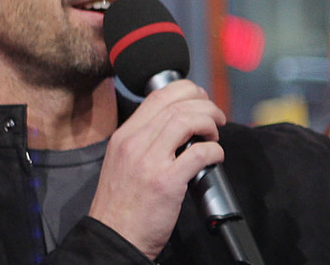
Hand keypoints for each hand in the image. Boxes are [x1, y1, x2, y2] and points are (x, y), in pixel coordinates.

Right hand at [89, 80, 225, 259]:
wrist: (114, 238)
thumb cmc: (121, 206)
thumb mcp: (122, 162)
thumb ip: (143, 141)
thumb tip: (177, 127)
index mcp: (124, 136)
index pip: (157, 96)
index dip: (185, 91)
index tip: (199, 100)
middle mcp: (134, 143)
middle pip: (176, 104)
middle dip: (204, 104)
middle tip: (216, 116)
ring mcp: (150, 161)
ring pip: (187, 120)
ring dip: (209, 122)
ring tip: (215, 133)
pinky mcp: (166, 182)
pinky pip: (199, 153)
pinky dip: (214, 150)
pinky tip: (216, 156)